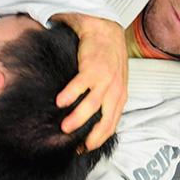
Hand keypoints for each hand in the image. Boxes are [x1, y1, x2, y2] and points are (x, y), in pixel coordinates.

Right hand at [51, 12, 127, 150]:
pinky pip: (82, 84)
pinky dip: (71, 94)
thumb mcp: (112, 82)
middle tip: (75, 145)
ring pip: (93, 104)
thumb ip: (104, 99)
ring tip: (64, 127)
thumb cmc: (105, 58)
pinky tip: (60, 102)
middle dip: (91, 136)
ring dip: (78, 117)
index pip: (111, 125)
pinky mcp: (93, 67)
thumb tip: (87, 119)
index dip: (99, 139)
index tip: (83, 149)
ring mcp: (105, 79)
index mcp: (119, 97)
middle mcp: (115, 91)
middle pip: (105, 120)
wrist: (106, 30)